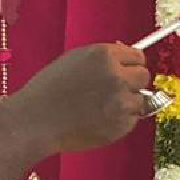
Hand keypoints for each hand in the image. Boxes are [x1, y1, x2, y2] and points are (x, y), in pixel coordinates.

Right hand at [12, 43, 151, 152]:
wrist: (35, 121)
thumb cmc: (48, 91)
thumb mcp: (74, 60)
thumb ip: (102, 59)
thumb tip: (125, 56)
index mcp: (104, 55)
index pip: (137, 56)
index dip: (130, 65)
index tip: (125, 71)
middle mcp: (116, 75)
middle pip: (144, 76)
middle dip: (133, 83)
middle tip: (115, 92)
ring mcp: (121, 101)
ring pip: (141, 100)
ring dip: (128, 104)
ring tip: (102, 109)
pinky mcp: (121, 125)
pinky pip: (132, 120)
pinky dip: (121, 121)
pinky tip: (99, 121)